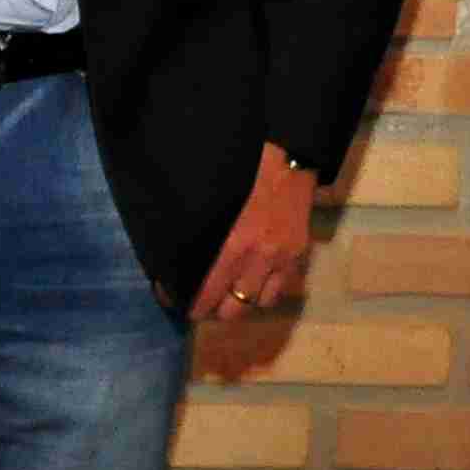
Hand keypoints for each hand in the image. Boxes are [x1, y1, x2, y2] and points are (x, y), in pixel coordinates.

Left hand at [185, 143, 317, 321]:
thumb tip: (172, 260)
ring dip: (237, 304)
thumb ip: (195, 232)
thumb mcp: (212, 202)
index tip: (172, 299)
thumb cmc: (242, 174)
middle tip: (200, 300)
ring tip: (225, 295)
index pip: (205, 292)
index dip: (186, 302)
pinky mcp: (296, 257)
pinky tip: (251, 285)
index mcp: (231, 244)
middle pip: (230, 309)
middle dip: (210, 309)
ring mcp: (280, 260)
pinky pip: (276, 293)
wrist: (287, 160)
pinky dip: (261, 295)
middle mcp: (257, 258)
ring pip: (253, 305)